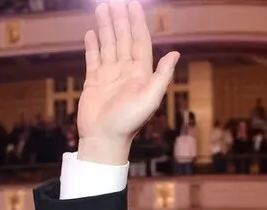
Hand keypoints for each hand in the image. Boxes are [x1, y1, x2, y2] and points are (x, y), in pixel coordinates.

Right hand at [77, 0, 178, 164]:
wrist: (104, 139)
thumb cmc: (129, 123)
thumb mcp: (150, 99)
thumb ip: (162, 76)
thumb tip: (175, 53)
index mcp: (140, 73)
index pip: (139, 41)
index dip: (137, 22)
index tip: (132, 5)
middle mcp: (126, 71)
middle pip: (123, 38)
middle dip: (120, 19)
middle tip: (114, 1)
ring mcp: (109, 75)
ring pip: (108, 44)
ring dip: (106, 27)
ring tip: (102, 8)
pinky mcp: (94, 81)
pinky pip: (93, 58)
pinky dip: (92, 45)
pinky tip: (91, 33)